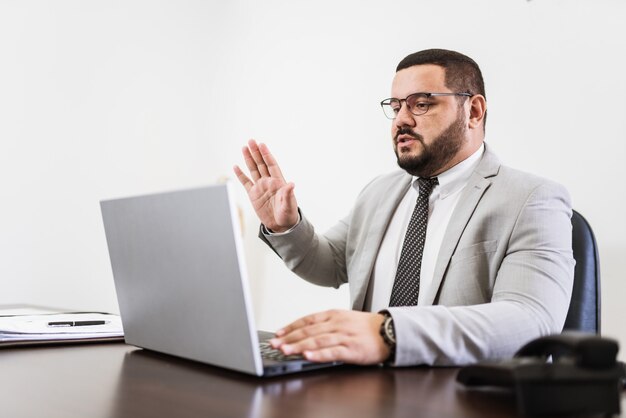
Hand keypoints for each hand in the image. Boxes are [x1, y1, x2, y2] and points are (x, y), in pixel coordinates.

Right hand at [233, 140, 298, 231]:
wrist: (281, 225)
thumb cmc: (288, 214)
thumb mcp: (289, 205)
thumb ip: (289, 194)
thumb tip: (292, 184)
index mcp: (278, 182)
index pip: (271, 164)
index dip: (266, 154)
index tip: (262, 144)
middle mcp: (268, 182)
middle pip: (261, 163)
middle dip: (256, 152)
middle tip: (251, 140)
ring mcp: (260, 187)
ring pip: (253, 169)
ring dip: (249, 159)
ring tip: (244, 147)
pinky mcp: (253, 195)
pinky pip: (245, 182)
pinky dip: (240, 175)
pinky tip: (236, 166)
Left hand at [269, 310, 389, 364]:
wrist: (389, 331)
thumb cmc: (365, 327)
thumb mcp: (344, 318)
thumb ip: (326, 324)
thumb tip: (305, 331)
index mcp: (333, 315)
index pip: (307, 320)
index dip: (291, 326)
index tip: (278, 333)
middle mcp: (336, 324)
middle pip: (308, 331)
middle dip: (289, 338)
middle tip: (274, 344)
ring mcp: (344, 336)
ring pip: (317, 341)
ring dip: (299, 346)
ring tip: (285, 351)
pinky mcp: (352, 349)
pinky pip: (332, 352)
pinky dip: (319, 355)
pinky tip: (308, 357)